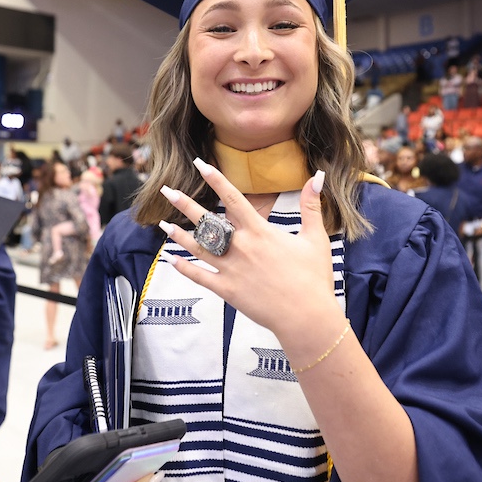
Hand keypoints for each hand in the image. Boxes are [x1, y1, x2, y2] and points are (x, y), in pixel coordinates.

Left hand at [156, 160, 340, 351]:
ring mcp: (231, 269)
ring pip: (199, 248)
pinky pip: (200, 277)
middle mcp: (241, 247)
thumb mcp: (315, 238)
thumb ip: (311, 206)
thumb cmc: (314, 277)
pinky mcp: (227, 291)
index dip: (215, 179)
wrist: (306, 317)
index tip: (199, 164)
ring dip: (179, 235)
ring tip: (163, 224)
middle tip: (166, 190)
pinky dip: (184, 268)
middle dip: (185, 204)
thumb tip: (318, 177)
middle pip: (207, 221)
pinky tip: (171, 259)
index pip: (232, 199)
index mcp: (260, 232)